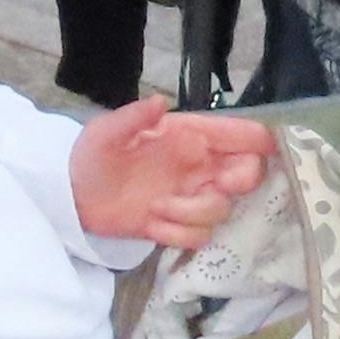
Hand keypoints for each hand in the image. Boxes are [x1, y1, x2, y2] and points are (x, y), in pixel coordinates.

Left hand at [68, 98, 271, 247]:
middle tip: (217, 183)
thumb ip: (133, 117)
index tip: (266, 149)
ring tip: (157, 207)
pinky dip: (177, 233)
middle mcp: (197, 166)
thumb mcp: (107, 131)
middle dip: (241, 180)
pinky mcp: (176, 225)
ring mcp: (189, 197)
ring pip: (222, 210)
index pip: (238, 134)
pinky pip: (198, 236)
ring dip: (194, 212)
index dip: (259, 140)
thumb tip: (160, 102)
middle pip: (247, 174)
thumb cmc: (93, 153)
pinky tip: (151, 224)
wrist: (72, 194)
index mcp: (188, 135)